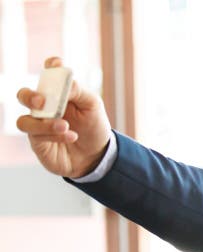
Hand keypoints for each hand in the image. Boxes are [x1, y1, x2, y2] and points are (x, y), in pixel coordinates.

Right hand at [16, 57, 111, 177]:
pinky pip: (36, 137)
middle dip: (29, 96)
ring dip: (45, 123)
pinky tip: (71, 136)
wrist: (97, 154)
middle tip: (42, 101)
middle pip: (24, 96)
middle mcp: (43, 107)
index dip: (50, 67)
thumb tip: (64, 82)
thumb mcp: (92, 106)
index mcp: (57, 92)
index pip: (48, 75)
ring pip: (25, 121)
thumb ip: (78, 91)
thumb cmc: (93, 126)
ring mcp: (38, 125)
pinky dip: (54, 135)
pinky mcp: (38, 142)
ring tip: (65, 126)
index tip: (56, 64)